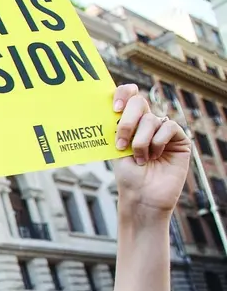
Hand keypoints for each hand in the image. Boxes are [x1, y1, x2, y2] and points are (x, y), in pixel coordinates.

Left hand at [112, 84, 190, 214]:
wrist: (142, 196)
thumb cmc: (128, 176)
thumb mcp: (117, 149)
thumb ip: (118, 128)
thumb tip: (112, 108)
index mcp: (130, 122)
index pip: (129, 95)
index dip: (123, 94)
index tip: (114, 109)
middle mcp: (147, 123)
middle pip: (139, 103)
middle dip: (127, 121)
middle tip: (121, 143)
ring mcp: (163, 130)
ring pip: (151, 119)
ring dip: (140, 141)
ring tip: (140, 159)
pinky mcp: (179, 138)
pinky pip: (168, 127)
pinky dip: (157, 142)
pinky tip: (154, 156)